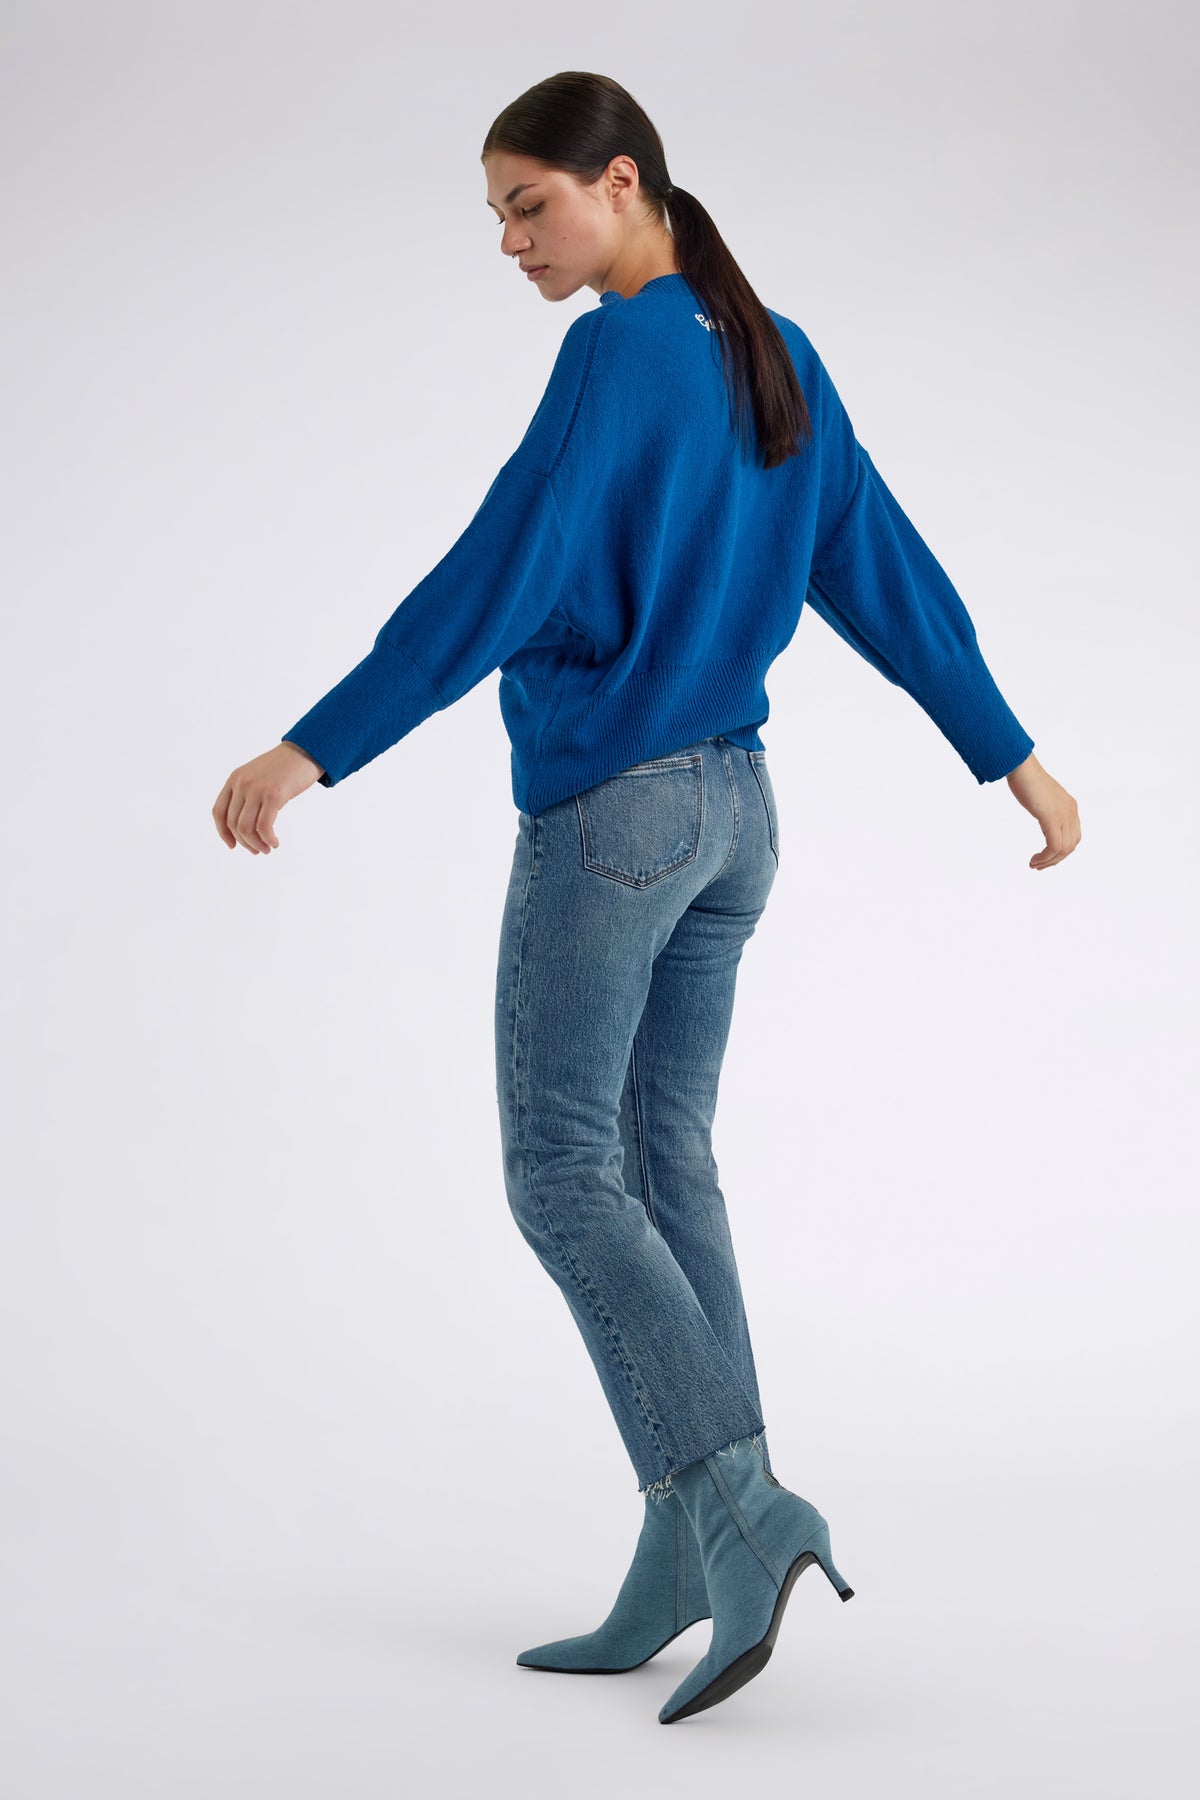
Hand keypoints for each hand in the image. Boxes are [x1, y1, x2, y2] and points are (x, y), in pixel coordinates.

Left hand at [213, 741, 325, 853]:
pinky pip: (264, 826)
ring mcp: (257, 789)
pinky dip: (268, 839)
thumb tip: (243, 826)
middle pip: (233, 823)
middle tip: (258, 850)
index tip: (233, 845)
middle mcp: (242, 783)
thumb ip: (246, 794)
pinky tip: (275, 843)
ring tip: (267, 848)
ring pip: (247, 828)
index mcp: (235, 779)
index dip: (223, 832)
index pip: (219, 812)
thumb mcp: (257, 777)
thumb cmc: (285, 768)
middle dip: (245, 842)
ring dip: (256, 844)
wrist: (306, 751)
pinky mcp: (274, 795)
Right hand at [1004, 752, 1079, 869]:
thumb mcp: (1042, 797)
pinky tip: (1034, 860)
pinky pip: (1054, 846)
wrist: (1021, 767)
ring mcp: (1063, 815)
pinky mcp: (1052, 818)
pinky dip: (1045, 857)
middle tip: (1038, 866)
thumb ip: (1047, 807)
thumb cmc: (1025, 778)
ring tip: (1034, 865)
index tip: (1044, 857)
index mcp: (1070, 807)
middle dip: (1055, 860)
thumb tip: (1043, 816)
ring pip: (1064, 849)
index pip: (1073, 836)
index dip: (1061, 851)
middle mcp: (1071, 812)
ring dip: (1049, 861)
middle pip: (1071, 846)